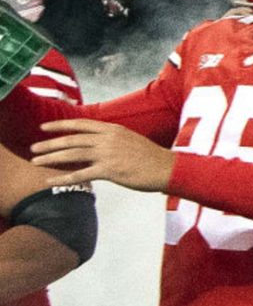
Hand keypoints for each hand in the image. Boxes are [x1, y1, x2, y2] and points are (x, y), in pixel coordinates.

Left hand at [30, 119, 174, 190]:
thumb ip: (112, 140)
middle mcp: (108, 139)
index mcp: (113, 129)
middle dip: (49, 143)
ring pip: (72, 155)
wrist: (166, 168)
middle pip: (71, 140)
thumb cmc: (150, 157)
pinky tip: (50, 181)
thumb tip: (95, 144)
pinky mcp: (109, 170)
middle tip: (33, 148)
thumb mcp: (130, 140)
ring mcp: (108, 154)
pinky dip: (62, 179)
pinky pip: (80, 174)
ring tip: (36, 162)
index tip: (44, 127)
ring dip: (51, 158)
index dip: (60, 125)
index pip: (81, 124)